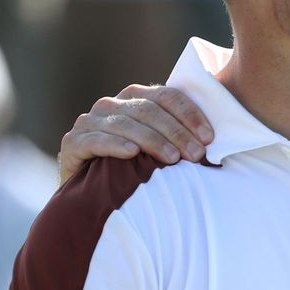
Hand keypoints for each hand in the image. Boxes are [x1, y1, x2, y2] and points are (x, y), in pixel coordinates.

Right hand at [59, 84, 213, 183]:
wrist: (88, 193)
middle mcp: (111, 104)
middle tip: (197, 154)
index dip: (190, 114)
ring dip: (152, 140)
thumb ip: (178, 136)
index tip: (210, 137)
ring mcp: (90, 121)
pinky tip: (132, 153)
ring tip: (173, 158)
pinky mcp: (73, 143)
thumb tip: (216, 142)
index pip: (167, 96)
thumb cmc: (132, 168)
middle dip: (177, 132)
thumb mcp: (157, 149)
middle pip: (149, 110)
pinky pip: (96, 140)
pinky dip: (115, 144)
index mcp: (135, 97)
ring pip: (126, 123)